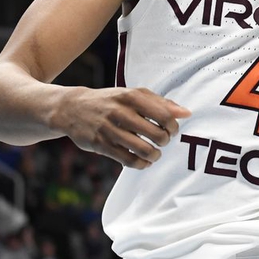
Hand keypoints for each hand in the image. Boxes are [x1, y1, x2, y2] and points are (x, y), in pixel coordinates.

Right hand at [55, 86, 190, 167]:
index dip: (173, 126)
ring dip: (154, 155)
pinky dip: (141, 164)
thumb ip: (161, 103)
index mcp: (131, 96)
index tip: (171, 130)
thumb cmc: (111, 101)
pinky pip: (127, 160)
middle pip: (156, 134)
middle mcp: (120, 112)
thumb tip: (186, 113)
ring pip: (143, 150)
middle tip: (163, 141)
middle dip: (165, 141)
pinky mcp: (100, 144)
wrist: (72, 108)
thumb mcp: (134, 94)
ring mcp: (109, 129)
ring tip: (155, 154)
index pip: (164, 115)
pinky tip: (143, 161)